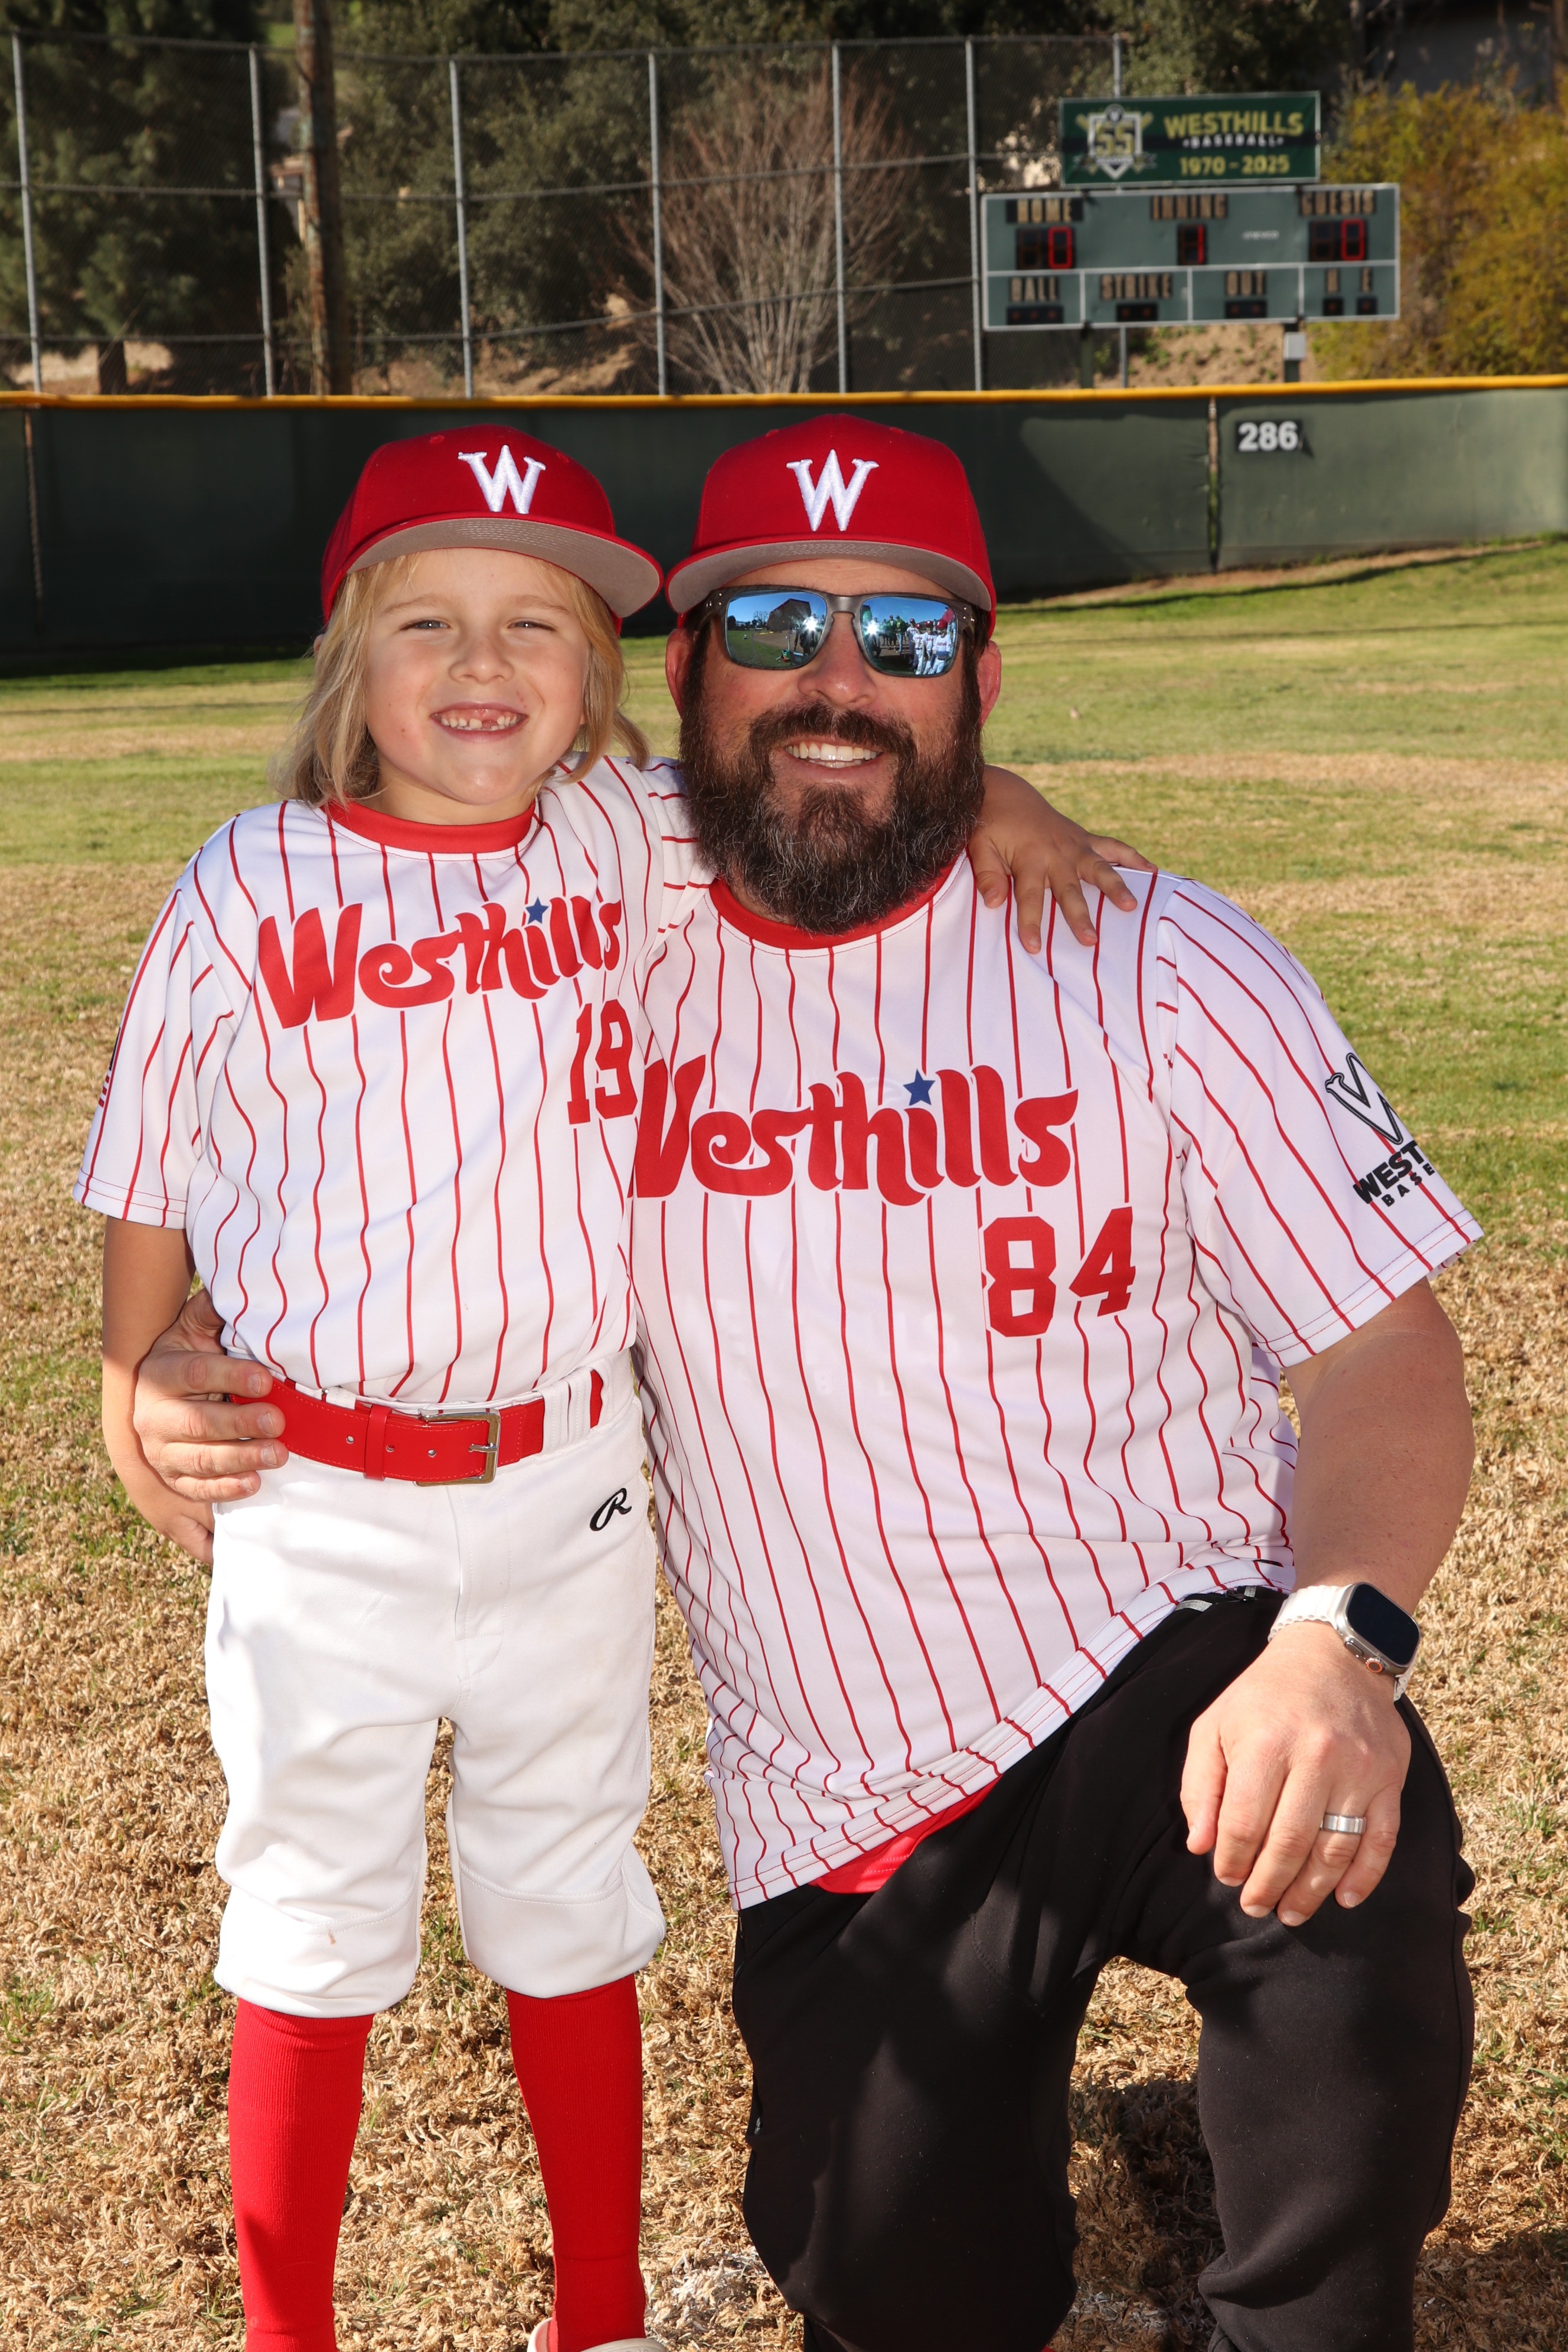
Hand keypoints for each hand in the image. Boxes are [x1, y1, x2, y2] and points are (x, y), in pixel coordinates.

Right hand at [132, 1287, 287, 1520]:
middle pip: (196, 1422)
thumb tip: (232, 1288)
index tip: (266, 1378)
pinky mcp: (173, 1478)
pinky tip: (254, 1483)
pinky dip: (226, 1489)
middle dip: (240, 1422)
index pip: (195, 1373)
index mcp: (160, 1373)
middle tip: (278, 1421)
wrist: (160, 1401)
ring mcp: (161, 1451)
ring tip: (279, 1454)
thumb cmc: (189, 1359)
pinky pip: (197, 1488)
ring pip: (200, 1459)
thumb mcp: (193, 1332)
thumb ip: (210, 1314)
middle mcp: (154, 1415)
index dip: (230, 1375)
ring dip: (241, 1458)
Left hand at [971, 765, 1154, 952]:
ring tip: (1131, 907)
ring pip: (1099, 869)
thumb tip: (993, 902)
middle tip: (1090, 940)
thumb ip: (987, 874)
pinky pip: (1114, 847)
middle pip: (1070, 890)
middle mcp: (1057, 853)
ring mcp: (1076, 845)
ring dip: (1117, 887)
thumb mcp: (979, 846)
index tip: (1034, 947)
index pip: (1029, 897)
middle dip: (1080, 916)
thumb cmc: (990, 826)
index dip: (1031, 922)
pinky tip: (1154, 872)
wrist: (1006, 794)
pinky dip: (1134, 858)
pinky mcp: (1086, 839)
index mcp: (1030, 858)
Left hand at [1181, 1622, 1410, 1925]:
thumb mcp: (1214, 1725)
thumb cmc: (1264, 1695)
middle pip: (1289, 1844)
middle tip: (1256, 1907)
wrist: (1334, 1653)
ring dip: (1311, 1891)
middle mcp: (1316, 1758)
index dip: (1231, 1860)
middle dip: (1268, 1885)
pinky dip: (1365, 1875)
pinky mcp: (1389, 1777)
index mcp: (1266, 1744)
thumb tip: (1199, 1845)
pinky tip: (1345, 1898)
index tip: (1226, 1877)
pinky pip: (1382, 1838)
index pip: (1244, 1824)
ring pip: (1335, 1849)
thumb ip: (1200, 1785)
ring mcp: (1359, 1770)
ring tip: (1291, 1913)